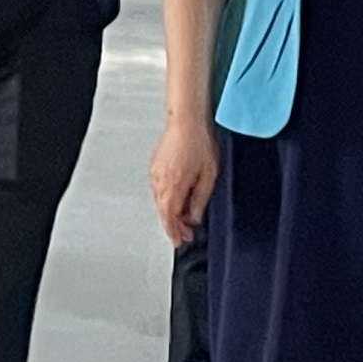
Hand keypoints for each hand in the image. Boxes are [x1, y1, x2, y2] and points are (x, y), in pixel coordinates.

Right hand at [149, 113, 219, 245]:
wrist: (185, 120)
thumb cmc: (198, 142)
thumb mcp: (208, 175)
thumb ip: (200, 199)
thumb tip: (195, 216)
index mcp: (173, 186)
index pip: (169, 218)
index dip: (174, 233)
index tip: (179, 241)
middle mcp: (160, 182)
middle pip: (163, 212)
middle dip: (174, 225)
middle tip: (185, 233)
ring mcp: (155, 173)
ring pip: (160, 202)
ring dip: (170, 212)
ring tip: (184, 217)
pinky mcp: (154, 166)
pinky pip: (158, 190)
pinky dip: (166, 199)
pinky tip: (177, 198)